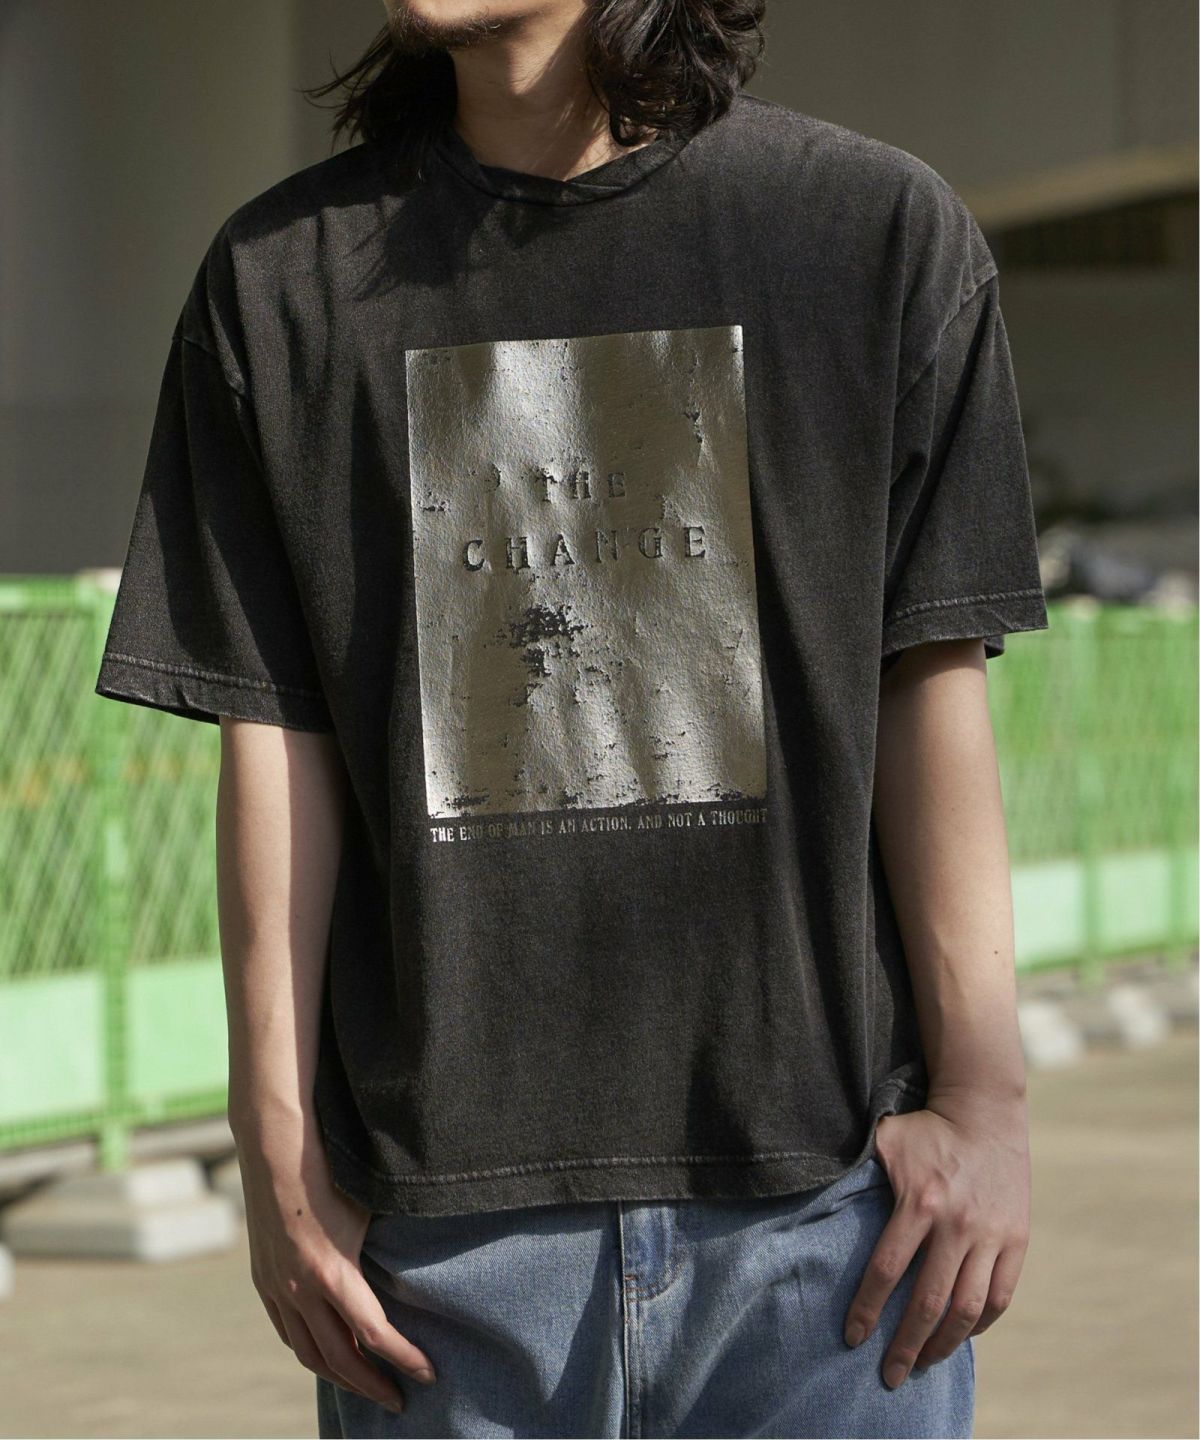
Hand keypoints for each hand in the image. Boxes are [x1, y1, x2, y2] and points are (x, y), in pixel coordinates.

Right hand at [236, 1114, 437, 1414]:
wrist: (275, 1142)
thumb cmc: (334, 1166)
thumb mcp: (370, 1205)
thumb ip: (390, 1244)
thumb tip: (429, 1268)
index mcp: (331, 1270)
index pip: (373, 1334)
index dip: (403, 1359)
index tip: (429, 1373)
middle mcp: (298, 1287)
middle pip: (338, 1357)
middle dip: (371, 1384)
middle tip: (400, 1401)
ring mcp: (276, 1285)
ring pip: (306, 1351)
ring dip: (339, 1376)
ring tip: (367, 1385)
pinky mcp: (264, 1278)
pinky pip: (287, 1330)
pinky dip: (310, 1350)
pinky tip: (328, 1354)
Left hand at [842, 1092, 1030, 1388]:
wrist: (985, 1112)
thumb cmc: (926, 1129)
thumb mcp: (886, 1142)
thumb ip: (860, 1175)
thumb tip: (822, 1201)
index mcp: (919, 1202)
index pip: (887, 1270)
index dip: (868, 1309)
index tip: (853, 1338)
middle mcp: (956, 1224)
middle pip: (927, 1303)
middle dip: (905, 1345)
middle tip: (889, 1375)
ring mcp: (990, 1235)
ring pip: (967, 1309)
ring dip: (943, 1345)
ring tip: (923, 1364)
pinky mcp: (1016, 1240)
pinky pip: (999, 1296)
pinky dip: (980, 1324)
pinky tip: (960, 1336)